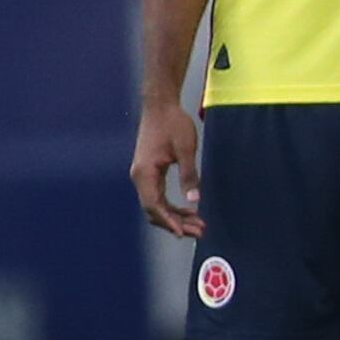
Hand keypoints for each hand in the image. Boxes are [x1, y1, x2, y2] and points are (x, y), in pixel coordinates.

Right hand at [133, 99, 203, 239]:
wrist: (160, 106)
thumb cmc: (173, 124)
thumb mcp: (186, 149)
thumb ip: (189, 175)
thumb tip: (194, 200)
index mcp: (145, 173)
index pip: (154, 205)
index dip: (168, 221)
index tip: (182, 233)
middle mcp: (140, 177)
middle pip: (154, 209)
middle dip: (175, 223)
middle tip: (199, 231)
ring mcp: (143, 175)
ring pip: (156, 204)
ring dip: (175, 216)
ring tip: (198, 225)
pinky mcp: (149, 172)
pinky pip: (158, 195)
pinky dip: (172, 205)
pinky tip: (189, 211)